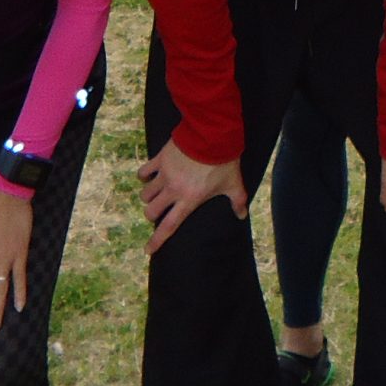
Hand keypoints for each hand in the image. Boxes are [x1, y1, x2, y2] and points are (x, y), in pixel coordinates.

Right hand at [136, 141, 247, 256]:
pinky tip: (148, 177)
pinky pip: (144, 171)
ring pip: (146, 193)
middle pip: (151, 211)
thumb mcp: (233, 184)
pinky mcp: (160, 159)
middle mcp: (173, 190)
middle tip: (159, 212)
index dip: (157, 241)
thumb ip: (237, 201)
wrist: (212, 135)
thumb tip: (242, 216)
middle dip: (152, 215)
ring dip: (148, 197)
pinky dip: (143, 176)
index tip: (148, 250)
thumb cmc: (224, 161)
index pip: (169, 226)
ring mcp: (165, 174)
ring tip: (155, 195)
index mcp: (189, 200)